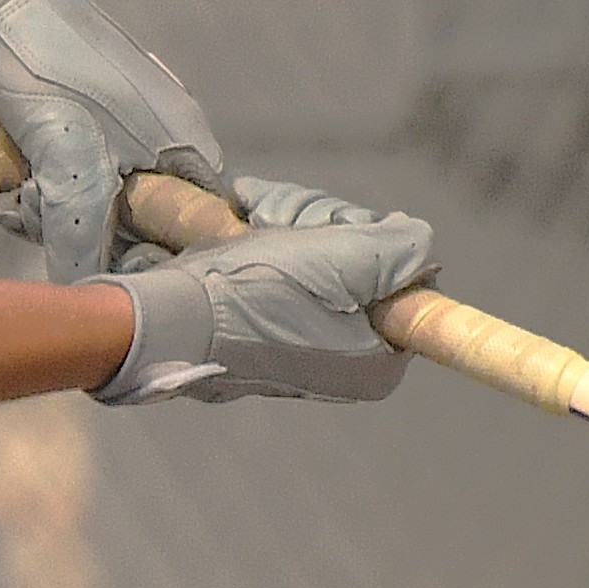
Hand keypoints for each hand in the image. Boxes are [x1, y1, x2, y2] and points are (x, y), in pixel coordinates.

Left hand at [0, 0, 227, 282]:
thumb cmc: (35, 66)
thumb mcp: (61, 153)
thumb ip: (82, 223)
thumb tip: (85, 286)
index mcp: (183, 135)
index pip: (197, 220)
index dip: (156, 251)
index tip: (107, 262)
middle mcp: (165, 129)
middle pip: (142, 215)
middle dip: (88, 229)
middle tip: (37, 218)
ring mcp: (127, 120)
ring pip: (101, 194)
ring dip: (57, 208)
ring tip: (13, 197)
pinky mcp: (89, 115)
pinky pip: (76, 170)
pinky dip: (45, 183)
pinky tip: (8, 182)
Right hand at [95, 183, 439, 404]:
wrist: (170, 317)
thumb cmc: (265, 292)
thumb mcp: (353, 257)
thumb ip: (403, 248)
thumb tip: (418, 244)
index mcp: (376, 363)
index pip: (403, 282)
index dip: (372, 241)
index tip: (342, 232)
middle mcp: (342, 362)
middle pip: (359, 263)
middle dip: (323, 227)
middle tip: (284, 226)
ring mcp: (297, 345)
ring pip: (316, 256)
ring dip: (287, 225)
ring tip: (252, 223)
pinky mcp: (258, 325)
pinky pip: (280, 267)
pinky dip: (262, 239)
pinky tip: (239, 226)